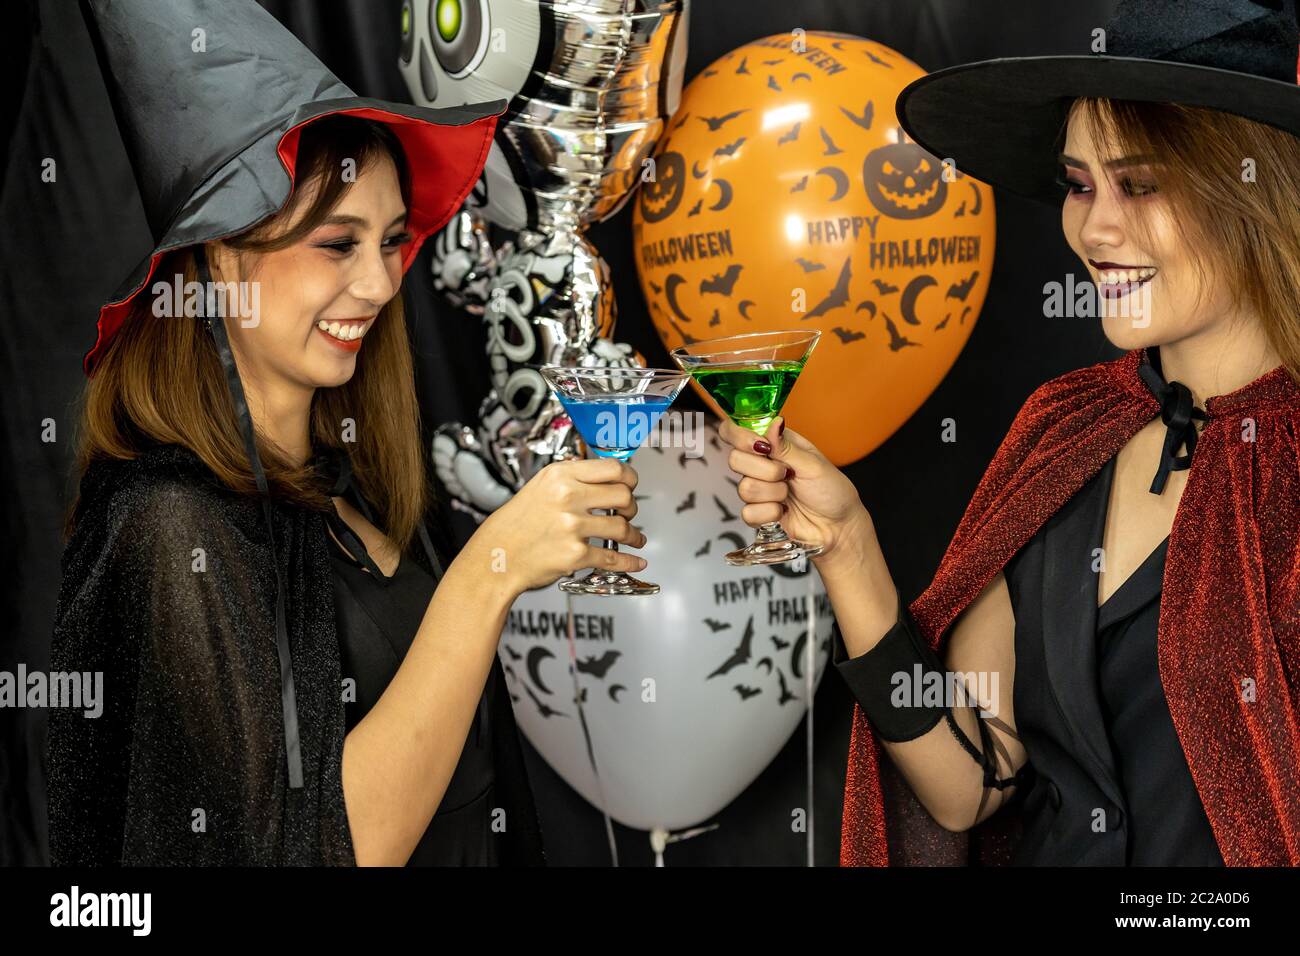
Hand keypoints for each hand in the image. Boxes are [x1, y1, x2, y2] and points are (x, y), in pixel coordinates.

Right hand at [471, 457, 646, 593]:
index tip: (631, 485)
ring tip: (634, 538)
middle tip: (629, 513)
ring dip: (634, 535)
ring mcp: (572, 526)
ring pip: (622, 528)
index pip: (613, 468)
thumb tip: (605, 478)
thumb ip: (571, 479)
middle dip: (631, 507)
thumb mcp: (540, 486)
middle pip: (624, 496)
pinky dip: (629, 560)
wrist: (496, 555)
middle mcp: (567, 497)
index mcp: (560, 475)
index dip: (629, 478)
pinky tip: (634, 559)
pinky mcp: (574, 554)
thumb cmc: (516, 523)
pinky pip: (612, 557)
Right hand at [718, 416, 872, 564]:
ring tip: (790, 495)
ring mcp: (759, 489)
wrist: (838, 527)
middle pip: (735, 459)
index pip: (736, 431)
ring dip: (773, 493)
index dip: (739, 436)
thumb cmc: (832, 491)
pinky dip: (770, 513)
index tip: (760, 447)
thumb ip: (786, 446)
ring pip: (744, 488)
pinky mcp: (758, 513)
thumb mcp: (813, 464)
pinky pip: (747, 512)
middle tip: (787, 475)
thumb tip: (774, 422)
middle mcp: (762, 464)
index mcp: (774, 444)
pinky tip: (784, 511)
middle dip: (765, 471)